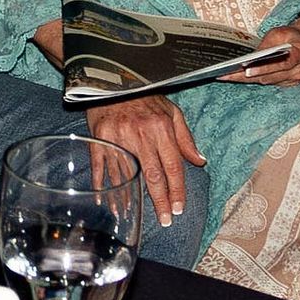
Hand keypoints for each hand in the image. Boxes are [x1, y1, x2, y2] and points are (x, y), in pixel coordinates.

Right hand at [83, 94, 205, 229]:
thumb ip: (185, 137)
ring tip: (136, 215)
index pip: (173, 166)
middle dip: (160, 201)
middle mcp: (141, 134)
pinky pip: (103, 167)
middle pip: (153, 175)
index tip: (179, 208)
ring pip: (128, 175)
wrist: (110, 80)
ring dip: (132, 197)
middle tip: (165, 219)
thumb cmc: (143, 96)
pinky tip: (109, 199)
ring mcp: (118, 137)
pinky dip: (105, 185)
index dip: (177, 190)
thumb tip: (200, 161)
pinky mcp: (99, 138)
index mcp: (161, 128)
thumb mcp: (170, 111)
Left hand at [220, 18, 299, 86]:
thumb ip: (268, 43)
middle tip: (227, 74)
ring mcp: (296, 80)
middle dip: (248, 76)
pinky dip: (254, 80)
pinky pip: (268, 83)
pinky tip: (238, 77)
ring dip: (247, 80)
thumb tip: (253, 56)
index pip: (282, 64)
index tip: (246, 70)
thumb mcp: (280, 32)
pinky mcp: (289, 84)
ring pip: (268, 82)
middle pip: (271, 77)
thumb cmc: (293, 36)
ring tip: (227, 76)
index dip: (264, 68)